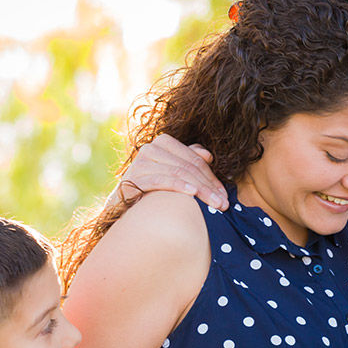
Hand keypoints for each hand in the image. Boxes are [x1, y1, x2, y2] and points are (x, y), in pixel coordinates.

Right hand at [113, 134, 228, 209]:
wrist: (123, 204)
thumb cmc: (152, 187)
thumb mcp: (173, 171)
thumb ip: (189, 159)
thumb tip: (208, 155)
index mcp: (164, 143)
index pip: (195, 160)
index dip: (212, 178)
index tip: (225, 195)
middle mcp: (151, 149)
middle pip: (189, 167)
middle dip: (209, 187)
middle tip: (224, 204)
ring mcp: (141, 162)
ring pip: (178, 173)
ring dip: (200, 190)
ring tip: (215, 205)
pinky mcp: (133, 178)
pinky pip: (161, 181)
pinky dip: (178, 186)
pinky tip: (192, 195)